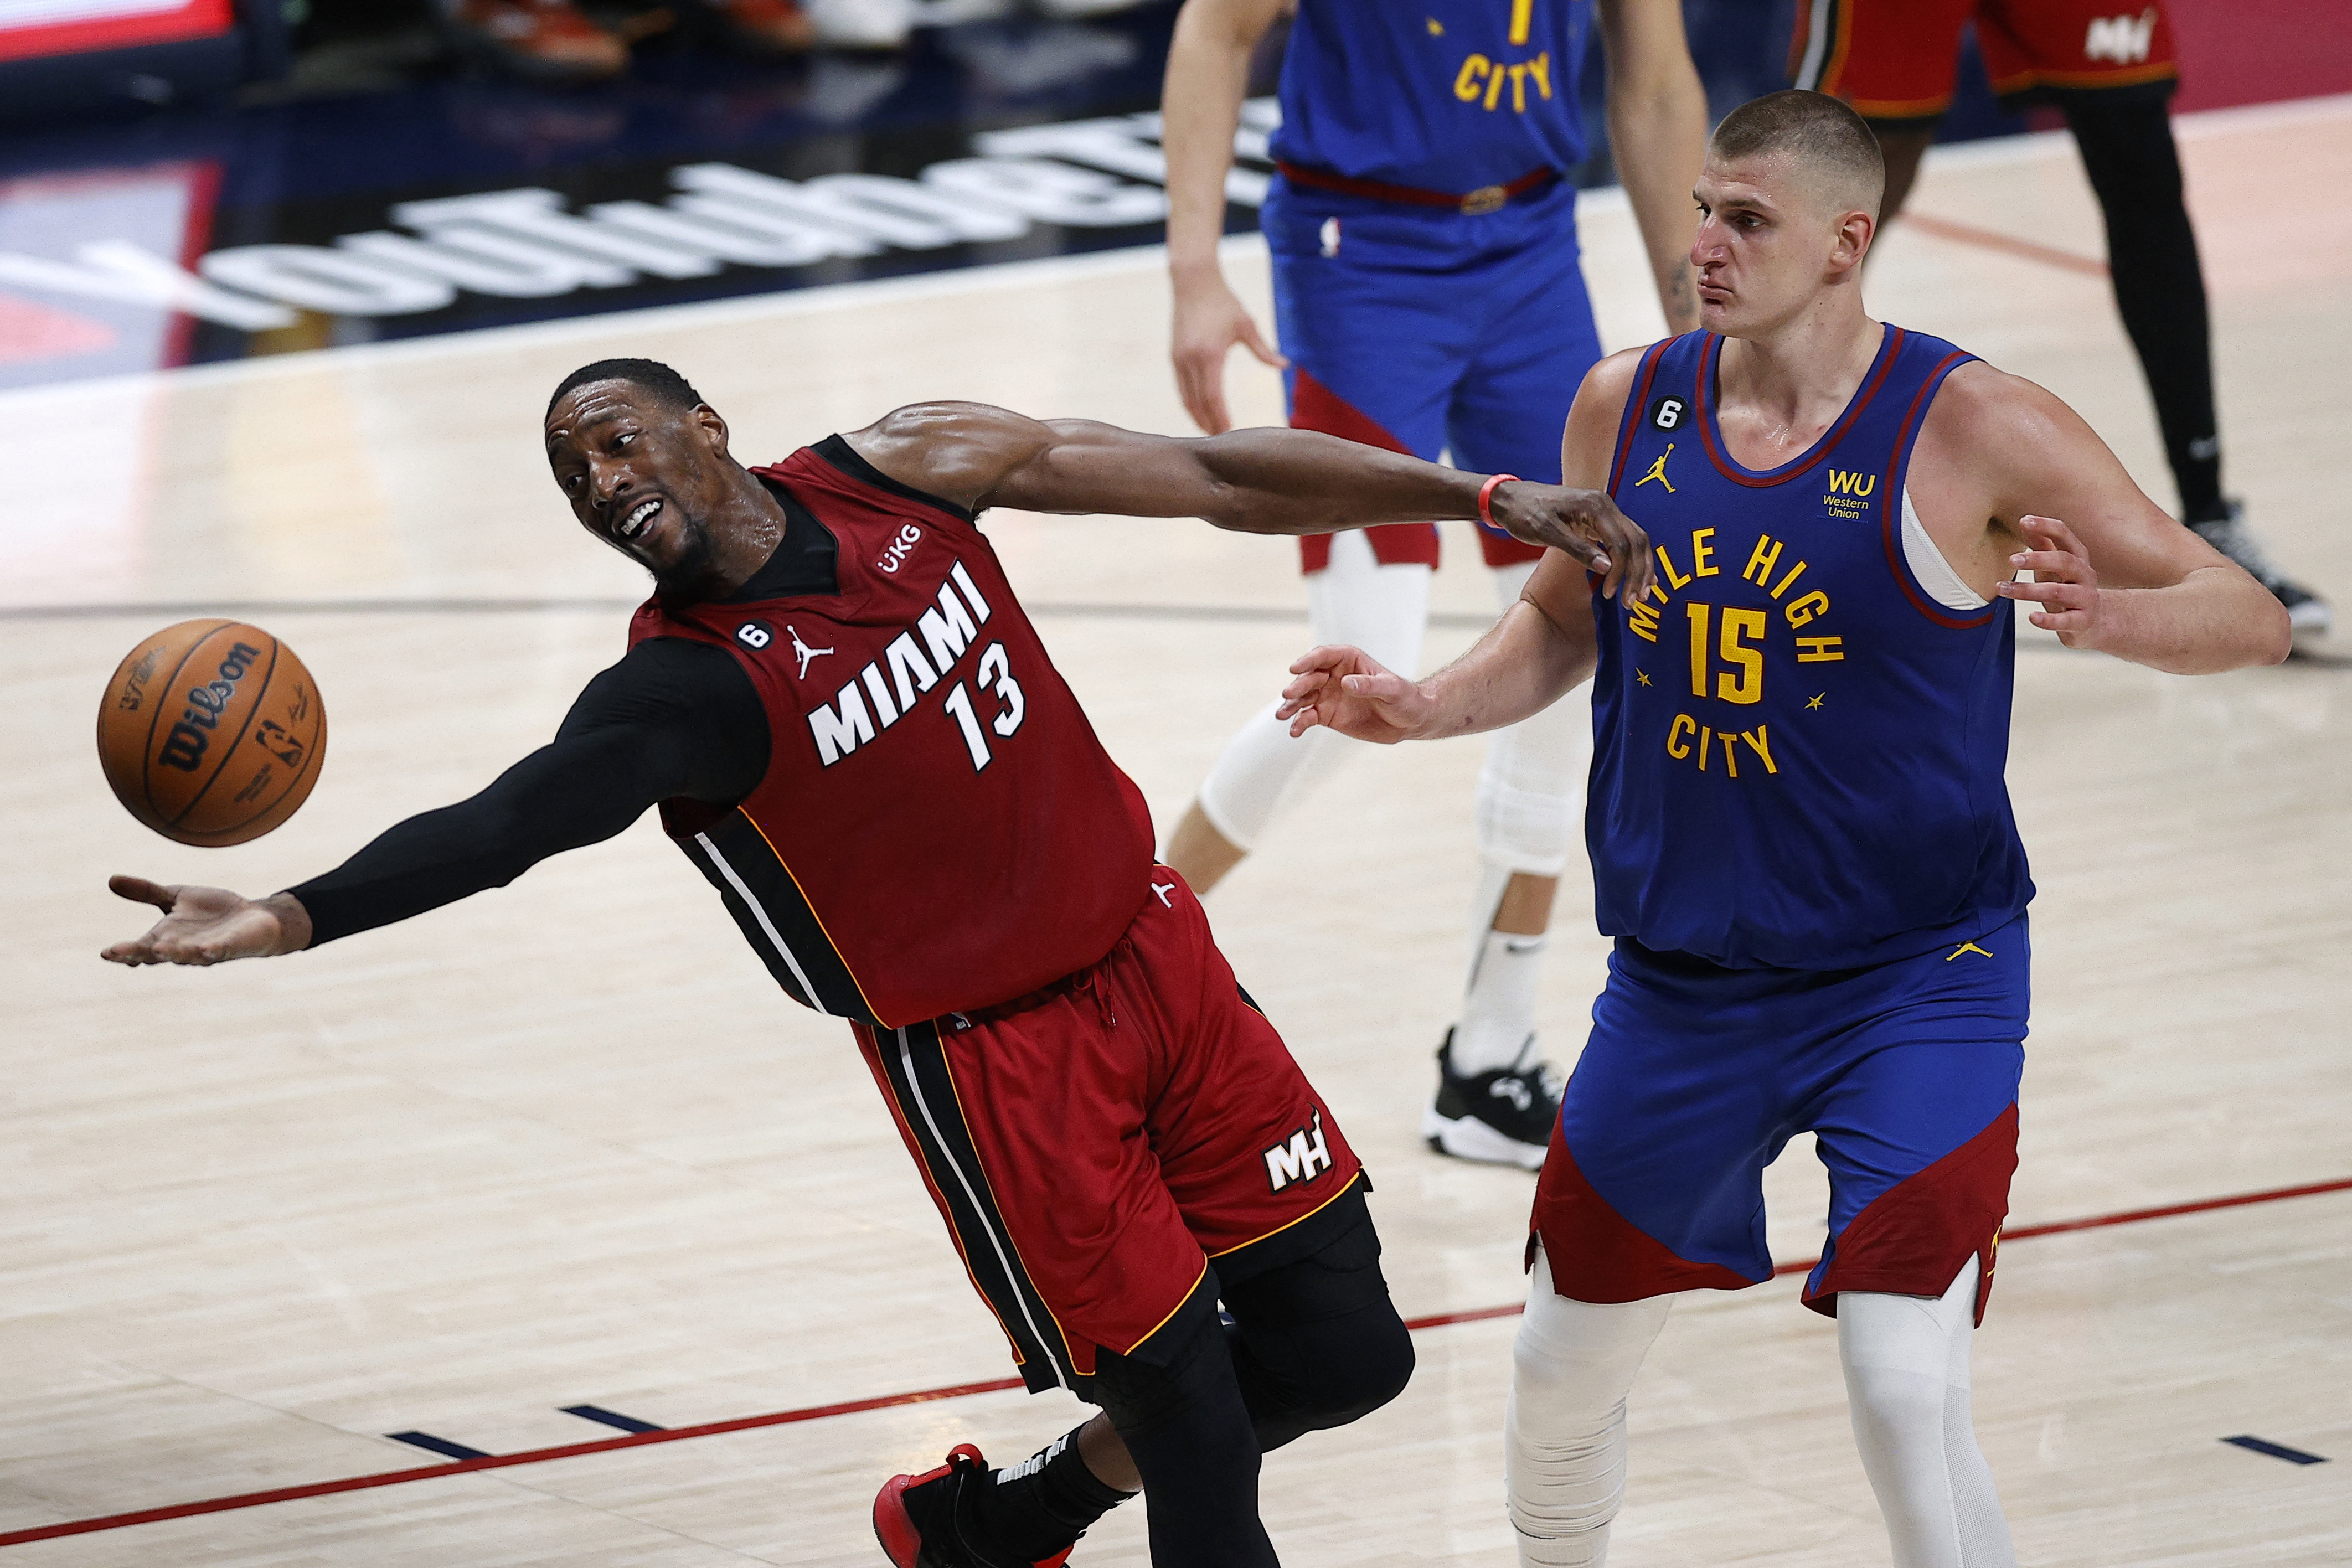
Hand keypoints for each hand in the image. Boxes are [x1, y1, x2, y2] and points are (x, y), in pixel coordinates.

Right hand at [101, 876, 310, 965]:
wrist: (255, 917)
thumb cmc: (213, 911)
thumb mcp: (176, 897)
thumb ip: (147, 892)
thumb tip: (111, 879)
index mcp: (166, 938)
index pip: (140, 948)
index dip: (123, 952)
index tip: (105, 953)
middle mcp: (182, 948)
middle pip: (158, 955)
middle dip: (139, 954)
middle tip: (120, 954)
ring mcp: (206, 951)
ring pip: (186, 956)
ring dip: (174, 953)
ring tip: (158, 949)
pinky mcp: (230, 947)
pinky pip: (219, 951)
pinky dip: (211, 952)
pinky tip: (205, 950)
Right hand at [1172, 272, 1285, 434]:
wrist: (1193, 282)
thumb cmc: (1224, 302)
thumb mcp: (1247, 325)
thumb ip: (1264, 349)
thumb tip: (1285, 365)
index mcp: (1210, 355)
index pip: (1213, 397)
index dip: (1220, 417)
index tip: (1229, 432)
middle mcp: (1190, 360)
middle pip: (1198, 403)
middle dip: (1208, 423)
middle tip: (1220, 441)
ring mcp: (1179, 359)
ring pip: (1185, 398)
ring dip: (1197, 416)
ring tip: (1209, 431)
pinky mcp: (1174, 356)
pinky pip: (1181, 387)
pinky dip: (1189, 402)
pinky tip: (1199, 410)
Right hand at [1275, 645, 1431, 742]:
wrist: (1410, 721)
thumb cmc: (1405, 698)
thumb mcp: (1392, 689)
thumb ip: (1369, 685)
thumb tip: (1346, 683)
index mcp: (1349, 660)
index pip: (1324, 656)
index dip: (1308, 661)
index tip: (1295, 669)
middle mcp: (1334, 676)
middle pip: (1310, 677)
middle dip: (1298, 686)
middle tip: (1288, 695)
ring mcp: (1329, 696)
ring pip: (1304, 698)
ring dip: (1291, 706)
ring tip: (1281, 715)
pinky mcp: (1327, 716)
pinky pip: (1308, 717)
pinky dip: (1299, 724)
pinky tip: (1294, 731)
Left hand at [1486, 482, 1655, 602]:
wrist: (1510, 498)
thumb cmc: (1524, 513)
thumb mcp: (1547, 533)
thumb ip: (1578, 549)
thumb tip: (1607, 568)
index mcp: (1596, 506)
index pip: (1620, 543)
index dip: (1620, 572)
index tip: (1610, 594)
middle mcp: (1606, 505)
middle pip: (1635, 541)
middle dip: (1638, 573)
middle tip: (1634, 600)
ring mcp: (1604, 511)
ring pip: (1635, 540)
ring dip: (1640, 567)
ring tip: (1641, 593)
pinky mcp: (1599, 519)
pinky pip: (1624, 538)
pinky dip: (1632, 558)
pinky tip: (1637, 576)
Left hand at [1996, 515, 2101, 647]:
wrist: (2090, 621)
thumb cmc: (2065, 587)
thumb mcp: (2053, 565)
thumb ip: (2041, 545)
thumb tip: (2025, 521)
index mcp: (2077, 556)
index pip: (2065, 535)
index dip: (2046, 527)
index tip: (2024, 521)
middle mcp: (2085, 574)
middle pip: (2064, 562)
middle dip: (2038, 559)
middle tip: (2011, 560)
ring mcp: (2086, 598)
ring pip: (2059, 592)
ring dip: (2028, 590)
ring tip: (2003, 589)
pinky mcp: (2082, 621)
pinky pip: (2065, 621)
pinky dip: (2048, 620)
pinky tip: (2032, 617)